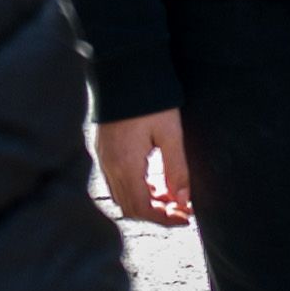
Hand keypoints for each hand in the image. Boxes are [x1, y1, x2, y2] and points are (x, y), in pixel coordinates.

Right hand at [95, 108, 192, 225]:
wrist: (125, 71)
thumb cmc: (152, 101)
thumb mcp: (171, 133)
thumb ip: (177, 168)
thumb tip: (184, 200)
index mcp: (126, 165)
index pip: (142, 208)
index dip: (164, 218)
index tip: (186, 218)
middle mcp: (110, 166)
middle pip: (130, 206)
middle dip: (156, 213)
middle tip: (182, 210)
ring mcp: (104, 158)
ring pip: (122, 195)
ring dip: (146, 201)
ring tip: (172, 196)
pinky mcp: (103, 150)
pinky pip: (117, 181)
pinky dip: (136, 188)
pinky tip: (155, 180)